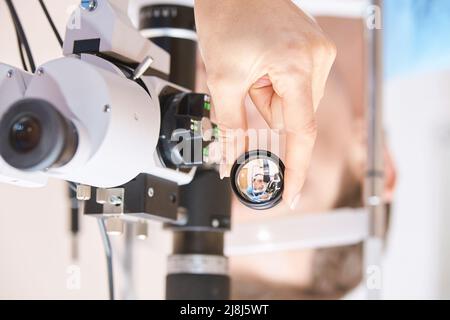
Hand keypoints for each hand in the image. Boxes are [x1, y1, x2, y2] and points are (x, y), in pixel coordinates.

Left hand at [195, 0, 335, 208]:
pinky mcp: (313, 49)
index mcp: (299, 65)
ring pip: (292, 102)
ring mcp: (318, 52)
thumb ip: (230, 124)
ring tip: (254, 65)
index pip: (302, 131)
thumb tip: (232, 156)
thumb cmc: (227, 15)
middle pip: (292, 115)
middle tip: (247, 80)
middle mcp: (318, 58)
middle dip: (264, 107)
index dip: (295, 168)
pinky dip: (274, 83)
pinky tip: (263, 61)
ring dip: (268, 93)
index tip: (290, 193)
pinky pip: (295, 84)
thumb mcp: (223, 78)